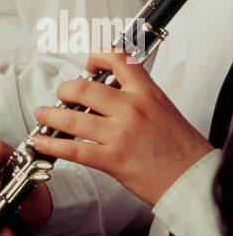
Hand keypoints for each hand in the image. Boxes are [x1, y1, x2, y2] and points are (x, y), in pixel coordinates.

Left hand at [32, 48, 213, 207]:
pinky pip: (72, 148)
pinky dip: (52, 144)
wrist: (193, 179)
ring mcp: (119, 133)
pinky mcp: (112, 158)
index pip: (118, 59)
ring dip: (50, 116)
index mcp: (146, 93)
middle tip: (61, 96)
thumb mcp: (163, 108)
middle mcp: (130, 109)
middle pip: (83, 88)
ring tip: (43, 115)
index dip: (97, 56)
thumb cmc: (181, 148)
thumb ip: (137, 96)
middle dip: (64, 91)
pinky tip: (43, 142)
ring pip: (71, 118)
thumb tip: (108, 92)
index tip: (88, 65)